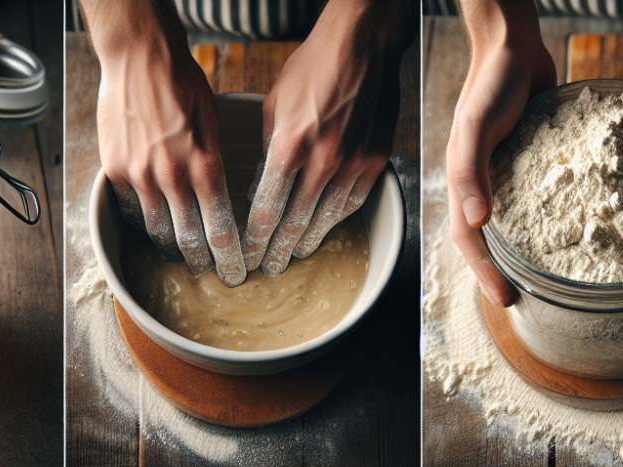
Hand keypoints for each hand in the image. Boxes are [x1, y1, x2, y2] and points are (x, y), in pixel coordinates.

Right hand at [85, 1, 245, 285]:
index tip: (234, 271)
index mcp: (203, 164)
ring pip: (157, 229)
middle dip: (201, 260)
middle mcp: (171, 176)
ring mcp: (139, 176)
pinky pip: (132, 209)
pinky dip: (143, 219)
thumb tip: (217, 193)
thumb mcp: (212, 120)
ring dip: (170, 245)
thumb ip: (213, 160)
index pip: (219, 227)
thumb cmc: (179, 79)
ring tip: (179, 252)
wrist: (137, 53)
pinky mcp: (115, 170)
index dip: (228, 256)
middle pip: (187, 238)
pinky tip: (152, 222)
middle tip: (208, 271)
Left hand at [241, 0, 405, 276]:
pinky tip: (323, 228)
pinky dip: (335, 220)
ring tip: (293, 256)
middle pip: (296, 223)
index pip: (268, 208)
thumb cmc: (315, 66)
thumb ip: (269, 149)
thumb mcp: (275, 104)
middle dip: (278, 251)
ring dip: (307, 243)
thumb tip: (264, 184)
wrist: (364, 42)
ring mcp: (354, 162)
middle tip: (268, 269)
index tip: (247, 255)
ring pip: (326, 220)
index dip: (255, 239)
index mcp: (291, 144)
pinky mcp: (376, 160)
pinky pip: (352, 203)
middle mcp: (324, 159)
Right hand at [447, 4, 554, 305]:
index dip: (485, 273)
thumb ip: (470, 171)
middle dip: (500, 273)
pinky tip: (569, 230)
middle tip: (521, 301)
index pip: (470, 241)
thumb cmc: (491, 83)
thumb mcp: (476, 126)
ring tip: (541, 277)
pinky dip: (548, 219)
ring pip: (511, 225)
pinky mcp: (531, 164)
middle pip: (487, 241)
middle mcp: (484, 186)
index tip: (504, 300)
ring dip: (522, 253)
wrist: (514, 44)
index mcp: (465, 185)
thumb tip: (478, 221)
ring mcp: (507, 177)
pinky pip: (537, 200)